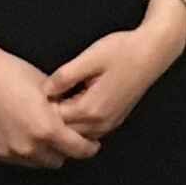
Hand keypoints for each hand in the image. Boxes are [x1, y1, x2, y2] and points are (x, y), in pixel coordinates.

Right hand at [0, 39, 98, 168]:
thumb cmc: (11, 74)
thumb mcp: (48, 88)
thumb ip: (65, 109)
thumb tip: (78, 118)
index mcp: (47, 129)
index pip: (78, 150)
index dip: (89, 147)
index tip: (91, 144)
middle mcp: (28, 146)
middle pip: (59, 160)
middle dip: (64, 149)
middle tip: (64, 135)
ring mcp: (10, 152)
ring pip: (37, 162)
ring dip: (43, 151)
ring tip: (40, 130)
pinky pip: (17, 158)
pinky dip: (23, 149)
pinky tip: (19, 129)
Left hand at [46, 10, 185, 145]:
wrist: (153, 51)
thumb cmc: (123, 50)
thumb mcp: (89, 58)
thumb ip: (65, 76)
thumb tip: (44, 90)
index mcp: (91, 108)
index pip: (55, 120)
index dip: (40, 108)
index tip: (32, 94)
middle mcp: (100, 122)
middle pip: (64, 132)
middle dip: (49, 118)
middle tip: (37, 99)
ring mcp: (109, 124)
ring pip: (76, 134)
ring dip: (63, 122)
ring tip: (52, 101)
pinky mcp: (114, 119)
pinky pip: (88, 130)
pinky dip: (76, 122)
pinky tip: (70, 103)